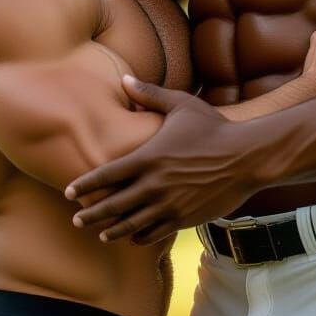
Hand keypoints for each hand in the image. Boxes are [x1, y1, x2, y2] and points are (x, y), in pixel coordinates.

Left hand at [65, 76, 259, 243]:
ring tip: (102, 233)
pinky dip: (140, 236)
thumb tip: (125, 78)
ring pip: (131, 225)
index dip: (85, 186)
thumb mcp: (181, 105)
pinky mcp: (184, 218)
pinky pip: (155, 233)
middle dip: (91, 215)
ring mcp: (169, 205)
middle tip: (77, 220)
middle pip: (112, 206)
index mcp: (148, 157)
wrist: (246, 156)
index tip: (69, 192)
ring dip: (113, 230)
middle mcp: (154, 185)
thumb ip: (150, 94)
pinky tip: (134, 236)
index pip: (106, 176)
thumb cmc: (213, 127)